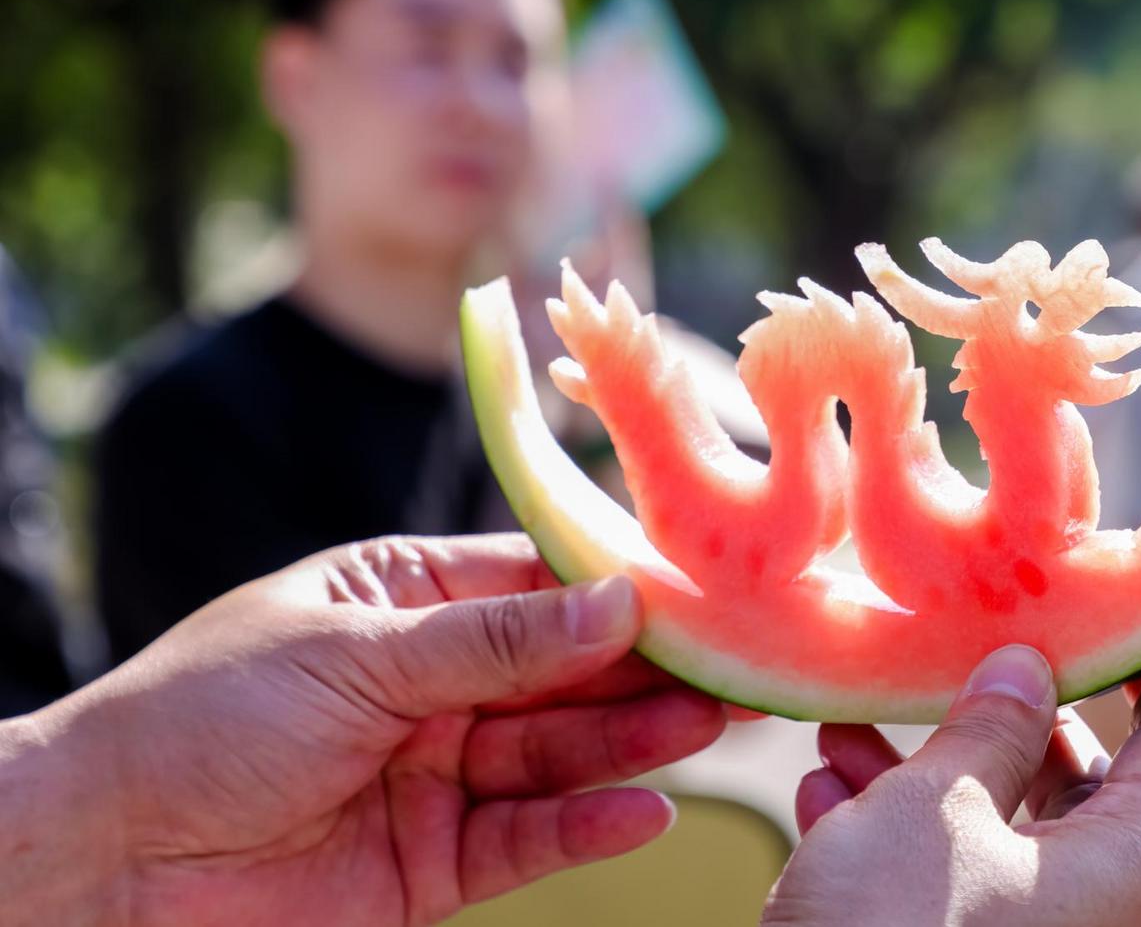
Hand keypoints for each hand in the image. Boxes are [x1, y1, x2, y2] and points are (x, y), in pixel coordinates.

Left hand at [1, 534, 727, 926]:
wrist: (99, 859)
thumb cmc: (202, 716)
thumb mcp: (354, 654)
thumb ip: (492, 640)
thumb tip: (618, 602)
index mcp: (405, 600)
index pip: (533, 583)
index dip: (615, 587)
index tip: (699, 584)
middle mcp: (432, 683)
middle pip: (562, 670)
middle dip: (643, 667)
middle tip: (734, 660)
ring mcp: (437, 772)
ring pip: (557, 752)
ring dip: (632, 740)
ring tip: (709, 722)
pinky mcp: (434, 863)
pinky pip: (527, 837)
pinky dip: (585, 826)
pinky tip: (645, 808)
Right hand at [765, 647, 1140, 926]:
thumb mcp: (938, 805)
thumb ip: (990, 727)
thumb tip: (1026, 668)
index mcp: (1135, 865)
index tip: (1133, 607)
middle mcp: (1105, 910)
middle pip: (1081, 783)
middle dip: (1004, 716)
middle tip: (963, 654)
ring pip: (1001, 828)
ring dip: (927, 771)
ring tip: (848, 727)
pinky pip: (959, 883)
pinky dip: (900, 836)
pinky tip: (826, 792)